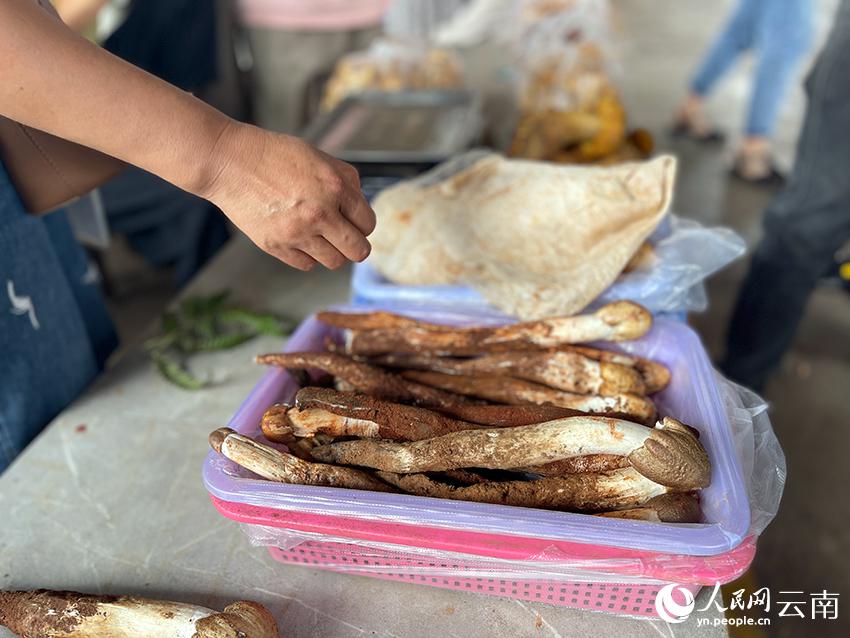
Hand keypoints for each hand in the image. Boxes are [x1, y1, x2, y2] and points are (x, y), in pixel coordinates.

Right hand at [200, 121, 375, 270]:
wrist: (231, 162)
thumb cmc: (275, 155)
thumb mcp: (320, 157)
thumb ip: (347, 182)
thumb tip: (361, 207)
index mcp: (335, 188)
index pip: (368, 223)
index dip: (363, 223)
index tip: (354, 221)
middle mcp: (320, 214)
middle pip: (358, 251)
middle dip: (356, 245)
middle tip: (346, 237)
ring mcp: (297, 233)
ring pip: (334, 262)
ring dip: (333, 252)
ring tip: (322, 237)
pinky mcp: (276, 246)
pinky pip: (307, 265)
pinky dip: (308, 255)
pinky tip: (301, 238)